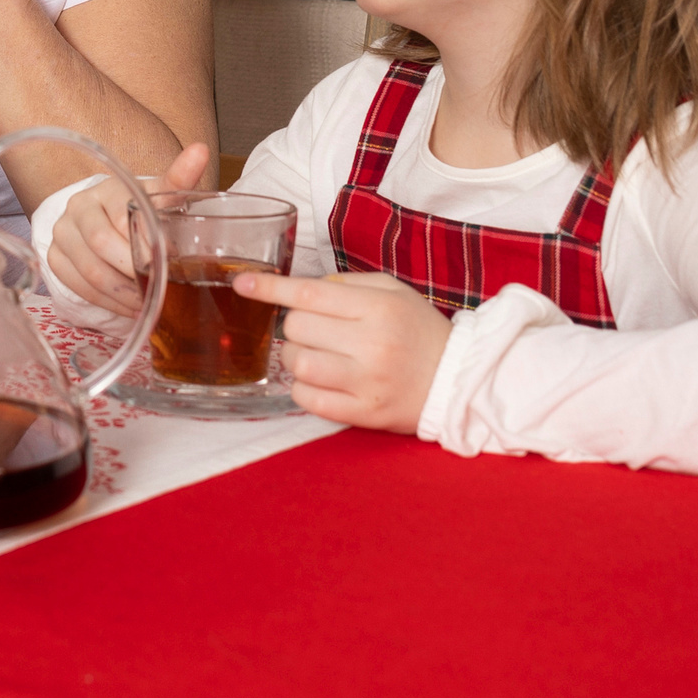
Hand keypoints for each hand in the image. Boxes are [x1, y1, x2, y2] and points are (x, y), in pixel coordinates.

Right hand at [47, 142, 215, 317]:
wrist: (109, 216)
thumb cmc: (141, 208)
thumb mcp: (161, 194)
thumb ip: (180, 176)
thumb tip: (200, 151)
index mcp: (106, 189)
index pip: (121, 217)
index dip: (146, 245)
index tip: (169, 263)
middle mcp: (78, 207)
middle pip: (100, 245)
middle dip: (132, 273)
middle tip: (159, 291)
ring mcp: (62, 233)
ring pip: (88, 271)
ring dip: (121, 294)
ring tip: (148, 303)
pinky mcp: (55, 256)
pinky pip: (77, 286)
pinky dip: (107, 302)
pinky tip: (129, 307)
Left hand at [235, 271, 451, 433]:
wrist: (456, 381)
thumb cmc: (418, 331)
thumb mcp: (393, 292)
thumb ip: (348, 283)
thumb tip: (304, 289)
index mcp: (378, 308)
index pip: (309, 293)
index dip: (269, 288)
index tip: (241, 284)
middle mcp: (372, 344)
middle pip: (296, 328)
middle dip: (296, 326)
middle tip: (317, 330)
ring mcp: (366, 382)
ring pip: (297, 364)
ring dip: (296, 358)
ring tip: (318, 355)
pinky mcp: (364, 413)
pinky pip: (308, 400)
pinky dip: (303, 388)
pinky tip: (320, 380)